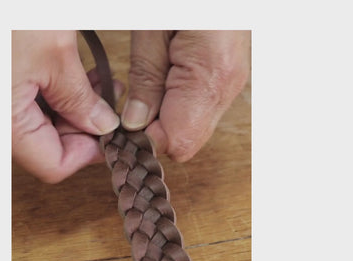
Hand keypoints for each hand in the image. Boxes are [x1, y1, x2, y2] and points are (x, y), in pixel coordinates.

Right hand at [12, 30, 122, 182]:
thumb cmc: (9, 16)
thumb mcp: (55, 55)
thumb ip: (80, 99)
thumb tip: (101, 127)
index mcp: (6, 122)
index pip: (54, 165)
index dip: (88, 152)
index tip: (112, 132)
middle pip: (47, 146)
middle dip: (84, 126)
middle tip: (110, 102)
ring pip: (40, 125)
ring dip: (72, 109)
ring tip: (98, 83)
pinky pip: (27, 105)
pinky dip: (53, 95)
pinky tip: (72, 76)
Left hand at [122, 30, 249, 161]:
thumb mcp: (152, 28)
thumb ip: (146, 79)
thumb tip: (134, 123)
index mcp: (209, 76)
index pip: (176, 140)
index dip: (145, 139)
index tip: (121, 126)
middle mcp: (227, 87)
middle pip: (187, 141)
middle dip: (154, 132)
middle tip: (128, 110)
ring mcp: (231, 83)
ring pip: (194, 127)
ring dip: (165, 119)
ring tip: (144, 92)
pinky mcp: (228, 77)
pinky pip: (200, 109)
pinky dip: (177, 106)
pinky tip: (162, 83)